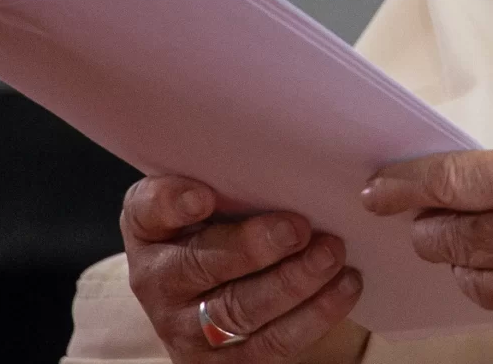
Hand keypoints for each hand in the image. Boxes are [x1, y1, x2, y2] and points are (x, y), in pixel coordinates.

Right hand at [121, 176, 367, 363]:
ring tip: (331, 255)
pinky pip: (271, 344)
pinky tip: (344, 286)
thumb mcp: (204, 197)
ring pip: (240, 311)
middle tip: (299, 228)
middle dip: (253, 248)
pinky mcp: (223, 363)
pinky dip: (314, 316)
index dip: (173, 203)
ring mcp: (187, 330)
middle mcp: (158, 282)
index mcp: (150, 229)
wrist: (208, 296)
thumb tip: (278, 151)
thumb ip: (224, 176)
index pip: (148, 211)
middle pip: (201, 267)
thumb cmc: (216, 227)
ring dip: (293, 283)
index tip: (204, 196)